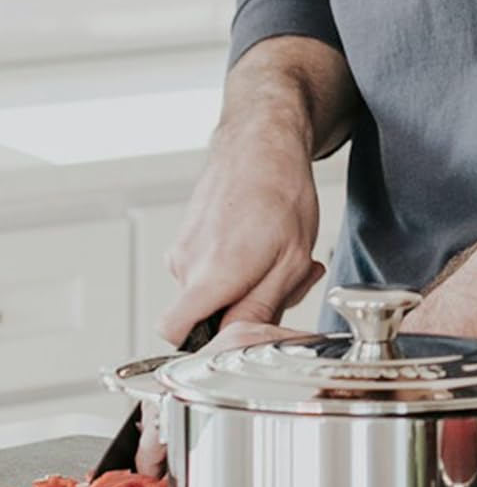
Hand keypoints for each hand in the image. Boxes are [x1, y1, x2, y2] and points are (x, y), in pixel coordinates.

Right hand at [157, 125, 322, 345]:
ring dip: (247, 284)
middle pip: (204, 315)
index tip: (237, 332)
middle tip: (283, 281)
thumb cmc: (281, 194)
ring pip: (210, 291)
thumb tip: (238, 338)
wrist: (261, 145)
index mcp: (210, 276)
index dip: (206, 341)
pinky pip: (207, 268)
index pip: (175, 332)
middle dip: (244, 309)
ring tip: (278, 255)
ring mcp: (182, 249)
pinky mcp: (186, 237)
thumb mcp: (290, 260)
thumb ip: (262, 307)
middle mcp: (185, 264)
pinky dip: (238, 266)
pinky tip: (264, 243)